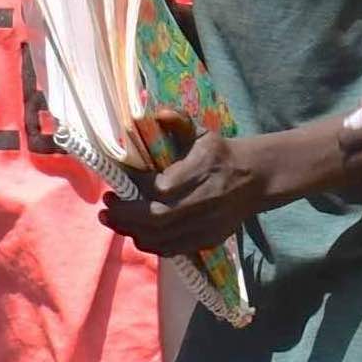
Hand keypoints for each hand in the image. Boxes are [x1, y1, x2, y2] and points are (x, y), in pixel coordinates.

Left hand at [105, 124, 279, 255]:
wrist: (254, 179)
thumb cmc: (220, 154)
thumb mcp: (202, 133)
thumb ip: (179, 121)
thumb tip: (159, 112)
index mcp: (201, 172)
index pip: (160, 187)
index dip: (134, 188)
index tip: (115, 183)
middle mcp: (204, 202)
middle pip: (156, 218)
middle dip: (125, 215)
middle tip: (106, 207)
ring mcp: (206, 226)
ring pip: (161, 238)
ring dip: (132, 231)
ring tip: (114, 219)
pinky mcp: (207, 240)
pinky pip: (171, 249)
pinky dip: (149, 244)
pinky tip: (135, 232)